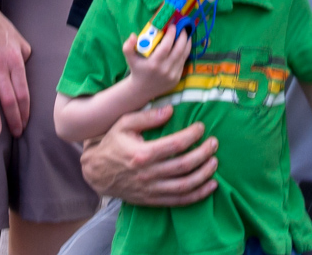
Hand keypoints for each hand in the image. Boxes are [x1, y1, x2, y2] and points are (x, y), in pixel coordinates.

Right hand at [0, 6, 31, 136]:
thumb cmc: (0, 29)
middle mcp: (1, 65)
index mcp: (16, 60)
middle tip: (16, 134)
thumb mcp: (20, 41)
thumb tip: (26, 75)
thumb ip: (24, 58)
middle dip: (14, 118)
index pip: (23, 91)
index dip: (25, 110)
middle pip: (9, 97)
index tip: (26, 124)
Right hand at [80, 106, 218, 205]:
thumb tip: (170, 110)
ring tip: (215, 162)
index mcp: (142, 154)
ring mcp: (150, 190)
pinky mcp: (151, 200)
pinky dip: (197, 195)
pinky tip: (210, 186)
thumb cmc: (112, 142)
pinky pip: (178, 201)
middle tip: (214, 143)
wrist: (96, 171)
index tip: (201, 127)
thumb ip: (148, 116)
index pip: (174, 145)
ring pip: (184, 186)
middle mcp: (147, 174)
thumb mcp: (125, 123)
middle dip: (203, 154)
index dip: (192, 136)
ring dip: (204, 175)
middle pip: (183, 166)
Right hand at [123, 24, 191, 101]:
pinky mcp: (177, 78)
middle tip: (182, 27)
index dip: (171, 35)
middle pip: (178, 50)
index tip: (172, 25)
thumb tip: (133, 36)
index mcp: (154, 64)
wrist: (141, 90)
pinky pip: (183, 62)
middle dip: (182, 36)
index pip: (166, 47)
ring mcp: (172, 75)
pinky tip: (184, 44)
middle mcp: (164, 70)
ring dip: (186, 42)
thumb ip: (128, 47)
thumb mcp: (130, 58)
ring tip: (185, 33)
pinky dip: (185, 52)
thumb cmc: (137, 70)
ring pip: (183, 55)